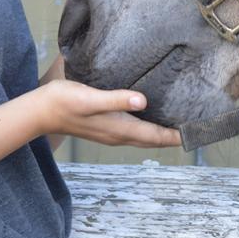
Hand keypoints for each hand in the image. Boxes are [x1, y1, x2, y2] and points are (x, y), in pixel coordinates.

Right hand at [36, 79, 181, 147]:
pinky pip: (133, 130)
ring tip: (178, 122)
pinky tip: (149, 114)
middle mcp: (118, 134)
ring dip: (161, 132)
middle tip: (195, 127)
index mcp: (119, 129)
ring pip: (143, 136)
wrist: (41, 111)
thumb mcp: (91, 98)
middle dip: (173, 135)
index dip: (177, 135)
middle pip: (153, 139)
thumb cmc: (64, 102)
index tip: (197, 132)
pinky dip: (147, 126)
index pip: (155, 135)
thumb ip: (116, 99)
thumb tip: (143, 101)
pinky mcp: (104, 125)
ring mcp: (110, 132)